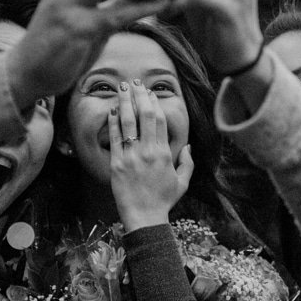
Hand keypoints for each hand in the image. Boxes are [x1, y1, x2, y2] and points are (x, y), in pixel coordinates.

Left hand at [108, 81, 194, 229]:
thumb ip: (187, 162)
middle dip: (139, 95)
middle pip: (144, 115)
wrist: (144, 217)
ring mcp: (132, 156)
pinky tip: (112, 110)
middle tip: (134, 82)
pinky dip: (113, 122)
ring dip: (125, 102)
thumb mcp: (182, 182)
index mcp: (164, 153)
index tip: (149, 92)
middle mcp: (148, 151)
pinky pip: (115, 138)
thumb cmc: (163, 201)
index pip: (159, 120)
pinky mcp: (117, 163)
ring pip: (128, 122)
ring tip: (122, 88)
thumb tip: (189, 146)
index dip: (154, 103)